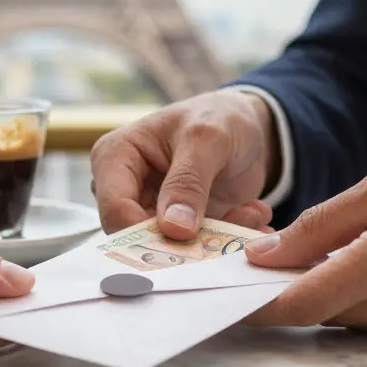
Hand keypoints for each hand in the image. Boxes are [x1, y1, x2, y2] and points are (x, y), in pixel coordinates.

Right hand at [89, 89, 280, 238]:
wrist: (250, 125)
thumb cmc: (219, 117)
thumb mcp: (206, 139)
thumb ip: (188, 182)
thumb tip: (173, 229)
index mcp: (115, 157)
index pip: (115, 208)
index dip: (142, 232)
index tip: (185, 239)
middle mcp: (127, 188)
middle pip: (136, 237)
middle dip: (183, 243)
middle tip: (226, 236)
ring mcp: (153, 210)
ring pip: (170, 248)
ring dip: (214, 240)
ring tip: (250, 216)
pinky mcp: (179, 227)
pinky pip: (196, 249)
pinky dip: (227, 238)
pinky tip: (252, 216)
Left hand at [243, 156, 366, 341]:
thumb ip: (323, 222)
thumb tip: (266, 255)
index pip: (309, 298)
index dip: (262, 304)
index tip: (229, 296)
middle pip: (323, 312)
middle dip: (290, 291)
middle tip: (269, 264)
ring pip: (348, 319)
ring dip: (327, 295)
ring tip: (327, 256)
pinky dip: (360, 300)